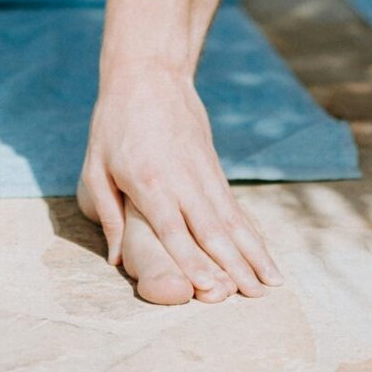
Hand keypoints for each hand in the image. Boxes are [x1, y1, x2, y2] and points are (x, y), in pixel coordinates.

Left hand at [78, 65, 280, 305]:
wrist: (149, 72)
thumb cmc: (115, 122)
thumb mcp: (97, 165)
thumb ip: (106, 212)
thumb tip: (116, 259)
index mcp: (150, 182)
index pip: (175, 231)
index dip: (193, 262)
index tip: (212, 289)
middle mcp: (183, 180)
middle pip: (213, 230)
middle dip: (236, 267)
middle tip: (257, 298)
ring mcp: (204, 173)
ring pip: (233, 220)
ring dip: (255, 254)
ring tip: (274, 284)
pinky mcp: (214, 168)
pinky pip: (236, 207)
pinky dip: (252, 233)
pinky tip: (265, 255)